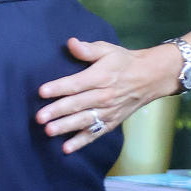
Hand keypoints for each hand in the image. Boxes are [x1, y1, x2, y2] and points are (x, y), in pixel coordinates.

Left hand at [35, 38, 181, 152]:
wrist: (150, 78)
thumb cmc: (124, 62)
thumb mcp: (108, 50)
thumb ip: (88, 49)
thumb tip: (71, 42)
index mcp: (100, 76)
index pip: (76, 83)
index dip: (58, 87)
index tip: (42, 91)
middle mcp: (104, 95)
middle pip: (77, 104)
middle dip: (57, 111)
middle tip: (39, 117)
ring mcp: (108, 111)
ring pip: (84, 120)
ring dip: (66, 127)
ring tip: (49, 131)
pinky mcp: (111, 122)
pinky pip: (94, 133)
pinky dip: (81, 142)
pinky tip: (66, 148)